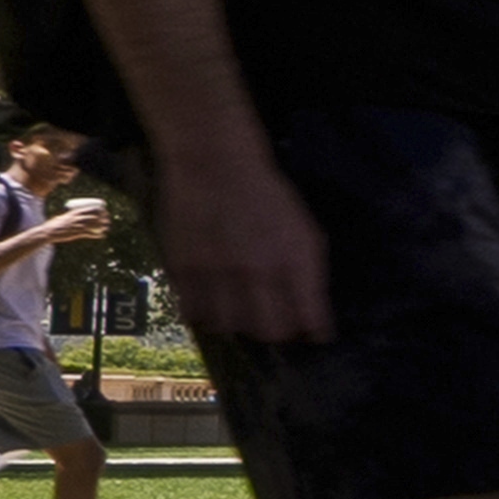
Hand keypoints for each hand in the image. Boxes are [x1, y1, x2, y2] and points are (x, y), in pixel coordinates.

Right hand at [40, 201, 113, 250]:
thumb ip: (72, 215)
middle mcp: (77, 218)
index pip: (90, 209)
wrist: (48, 232)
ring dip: (102, 227)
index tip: (105, 211)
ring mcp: (77, 226)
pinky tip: (102, 235)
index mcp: (74, 212)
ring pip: (94, 225)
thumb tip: (77, 214)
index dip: (100, 210)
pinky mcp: (77, 234)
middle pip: (94, 217)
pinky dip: (97, 235)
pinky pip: (90, 234)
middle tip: (108, 220)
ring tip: (107, 228)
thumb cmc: (55, 224)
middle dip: (103, 218)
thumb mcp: (64, 217)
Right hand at [157, 133, 333, 344]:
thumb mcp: (304, 228)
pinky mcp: (184, 269)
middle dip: (278, 333)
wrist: (214, 163)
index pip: (309, 317)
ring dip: (239, 325)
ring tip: (242, 314)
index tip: (314, 335)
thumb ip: (308, 271)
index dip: (314, 332)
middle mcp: (258, 271)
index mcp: (295, 259)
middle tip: (277, 325)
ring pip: (230, 326)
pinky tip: (213, 304)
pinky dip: (206, 314)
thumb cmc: (268, 194)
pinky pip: (194, 312)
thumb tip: (311, 312)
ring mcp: (218, 273)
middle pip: (269, 330)